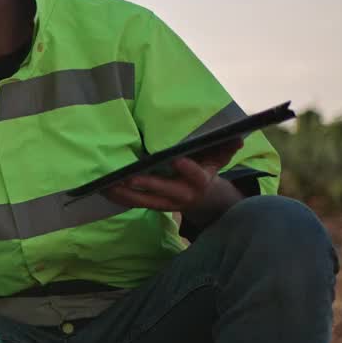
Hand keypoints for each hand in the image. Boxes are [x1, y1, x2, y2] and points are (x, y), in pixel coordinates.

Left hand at [104, 138, 243, 212]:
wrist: (201, 198)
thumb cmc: (207, 170)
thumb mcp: (218, 160)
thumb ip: (224, 148)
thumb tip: (237, 136)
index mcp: (199, 181)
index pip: (196, 176)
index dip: (188, 169)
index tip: (177, 159)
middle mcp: (182, 194)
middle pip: (164, 190)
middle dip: (147, 184)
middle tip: (130, 177)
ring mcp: (166, 202)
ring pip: (144, 201)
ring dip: (126, 194)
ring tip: (108, 186)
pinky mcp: (152, 205)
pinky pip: (134, 204)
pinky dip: (120, 198)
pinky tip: (104, 191)